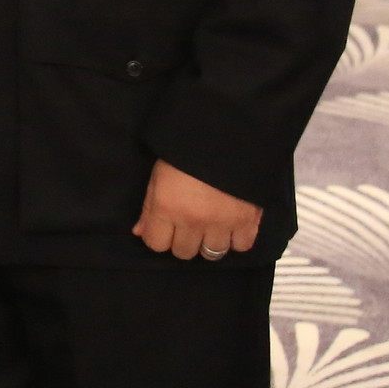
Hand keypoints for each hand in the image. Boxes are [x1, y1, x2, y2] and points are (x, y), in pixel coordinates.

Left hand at [132, 160, 260, 259]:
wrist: (227, 135)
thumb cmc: (186, 151)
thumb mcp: (158, 175)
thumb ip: (149, 207)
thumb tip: (140, 232)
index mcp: (166, 207)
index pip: (156, 245)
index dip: (160, 237)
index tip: (166, 227)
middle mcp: (192, 220)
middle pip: (183, 253)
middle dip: (184, 240)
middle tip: (189, 225)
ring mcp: (221, 223)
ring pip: (212, 253)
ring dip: (210, 242)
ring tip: (211, 226)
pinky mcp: (248, 220)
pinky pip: (242, 246)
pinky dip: (237, 239)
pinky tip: (232, 226)